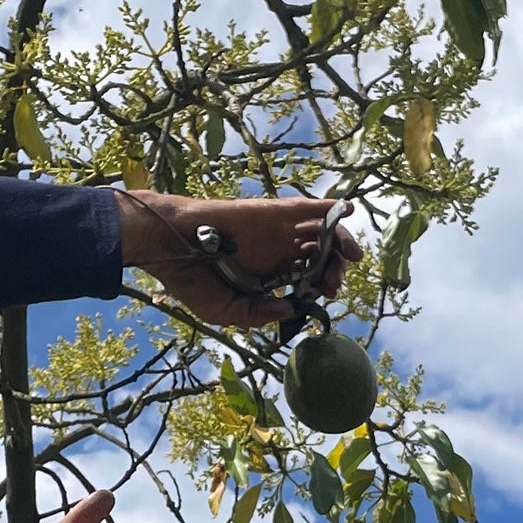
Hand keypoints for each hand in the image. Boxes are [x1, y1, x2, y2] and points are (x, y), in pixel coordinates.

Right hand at [116, 188, 360, 329]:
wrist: (168, 247)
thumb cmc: (191, 280)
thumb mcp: (225, 311)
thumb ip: (258, 314)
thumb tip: (291, 308)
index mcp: (267, 277)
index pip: (305, 281)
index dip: (320, 288)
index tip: (326, 297)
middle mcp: (276, 253)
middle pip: (317, 259)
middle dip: (334, 270)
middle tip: (336, 282)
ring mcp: (275, 232)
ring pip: (318, 234)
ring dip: (339, 242)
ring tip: (354, 254)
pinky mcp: (271, 213)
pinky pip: (306, 209)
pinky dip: (328, 208)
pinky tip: (346, 210)